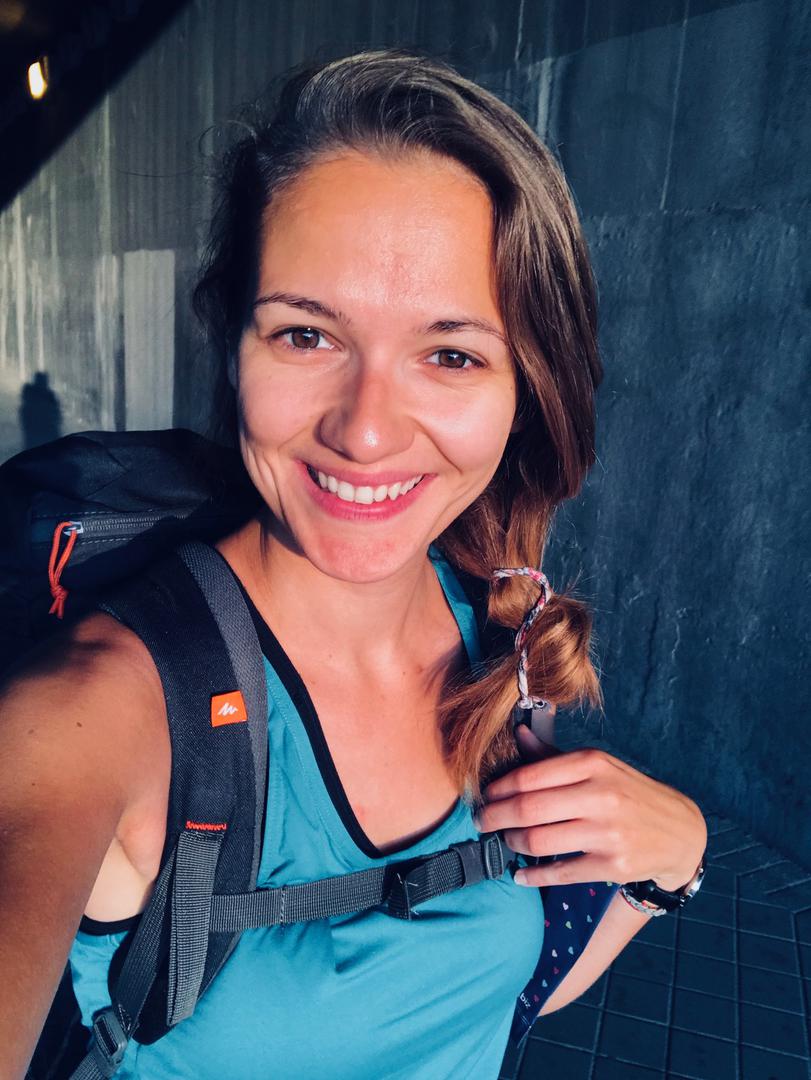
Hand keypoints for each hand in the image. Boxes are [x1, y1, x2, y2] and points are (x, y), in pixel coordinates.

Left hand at [474, 729, 706, 891]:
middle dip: (495, 817)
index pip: (530, 775)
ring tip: (505, 841)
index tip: (484, 796)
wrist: (679, 830)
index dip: (498, 788)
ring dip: (512, 843)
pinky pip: (560, 872)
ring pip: (539, 840)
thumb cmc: (629, 794)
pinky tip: (521, 874)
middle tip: (482, 822)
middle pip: (528, 809)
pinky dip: (533, 876)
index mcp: (592, 763)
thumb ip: (554, 756)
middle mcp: (600, 795)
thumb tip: (518, 734)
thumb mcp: (598, 767)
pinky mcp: (613, 865)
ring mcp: (608, 832)